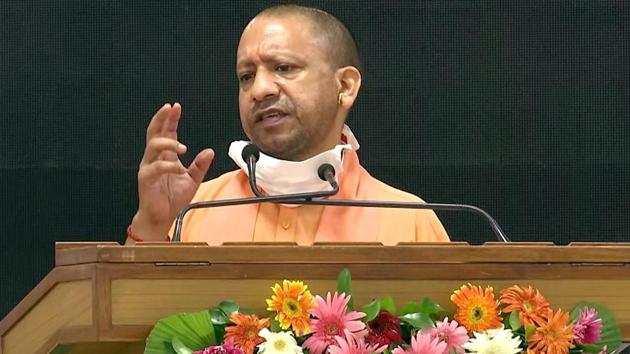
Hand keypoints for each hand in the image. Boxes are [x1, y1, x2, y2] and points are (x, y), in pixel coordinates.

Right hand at [131, 103, 213, 240]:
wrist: (162, 217)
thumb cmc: (173, 198)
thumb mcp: (193, 180)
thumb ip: (200, 165)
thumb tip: (210, 151)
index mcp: (165, 156)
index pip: (166, 133)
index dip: (170, 119)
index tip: (176, 107)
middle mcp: (154, 158)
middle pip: (154, 133)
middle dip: (161, 119)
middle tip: (170, 108)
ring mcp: (148, 167)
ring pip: (153, 147)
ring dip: (168, 143)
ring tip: (183, 147)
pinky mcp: (146, 179)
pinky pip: (156, 168)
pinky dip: (168, 166)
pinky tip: (179, 169)